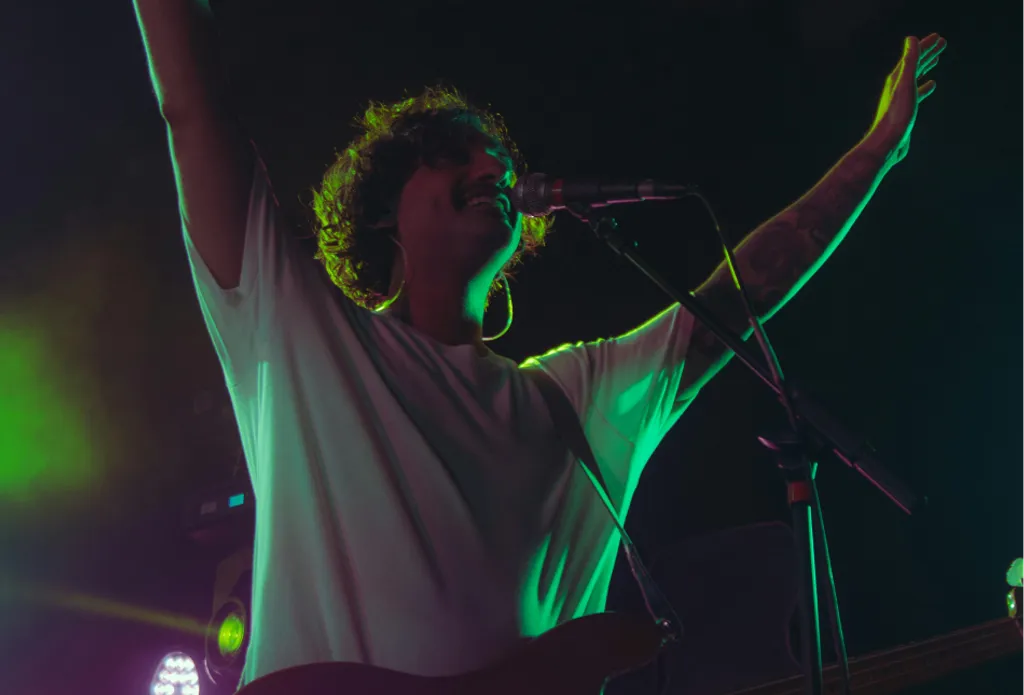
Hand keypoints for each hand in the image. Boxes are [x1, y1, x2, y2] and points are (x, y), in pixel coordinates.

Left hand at [866, 33, 946, 164]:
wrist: (887, 143)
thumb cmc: (897, 115)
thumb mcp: (905, 85)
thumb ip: (909, 62)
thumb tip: (911, 38)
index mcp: (896, 79)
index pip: (913, 56)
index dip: (925, 45)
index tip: (939, 37)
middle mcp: (897, 86)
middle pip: (914, 64)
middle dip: (928, 53)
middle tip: (942, 43)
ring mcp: (900, 98)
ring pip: (915, 77)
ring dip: (926, 67)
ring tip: (936, 60)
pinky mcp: (905, 110)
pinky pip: (917, 93)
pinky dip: (924, 86)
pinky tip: (931, 85)